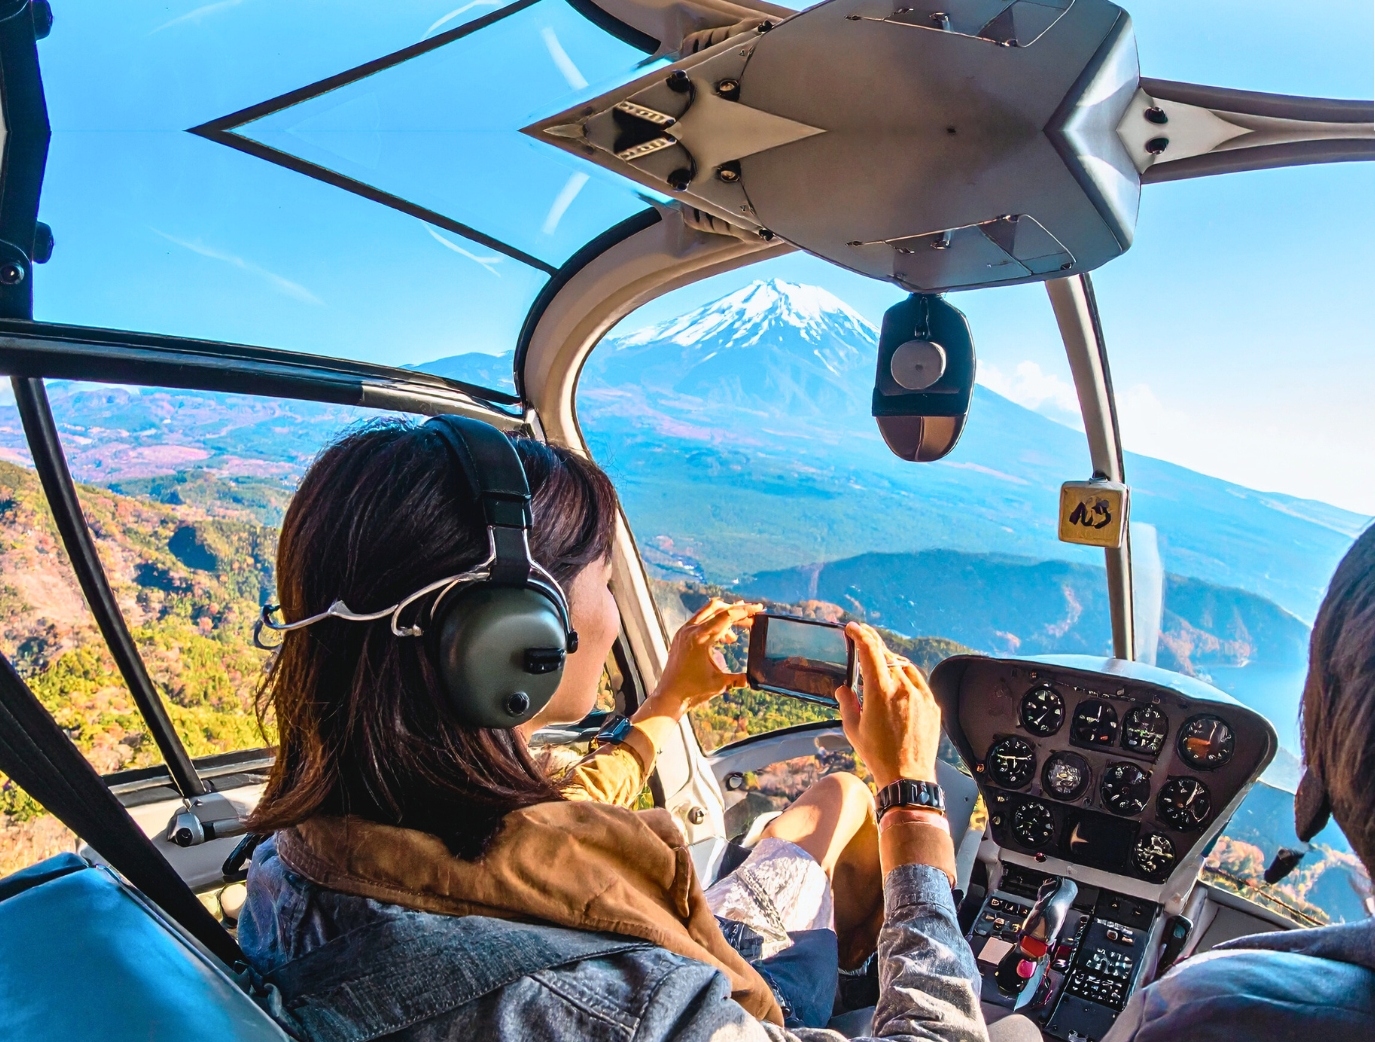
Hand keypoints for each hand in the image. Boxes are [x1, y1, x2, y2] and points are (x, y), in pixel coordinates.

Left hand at [646, 598, 760, 716]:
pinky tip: (724, 639)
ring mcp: (684, 631)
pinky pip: (700, 620)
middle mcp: (690, 630)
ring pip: (707, 611)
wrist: (669, 696)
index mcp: (700, 639)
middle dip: (737, 611)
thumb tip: (754, 679)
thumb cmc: (693, 690)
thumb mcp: (720, 684)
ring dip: (725, 617)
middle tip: (752, 619)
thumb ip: (739, 679)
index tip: (758, 607)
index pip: (727, 616)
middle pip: (718, 608)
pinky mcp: (681, 635)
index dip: (745, 610)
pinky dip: (714, 624)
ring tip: (736, 638)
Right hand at [835, 622, 941, 788]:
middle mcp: (903, 689)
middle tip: (863, 635)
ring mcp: (921, 696)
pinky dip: (906, 676)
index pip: (870, 651)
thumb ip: (847, 703)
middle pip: (887, 655)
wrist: (908, 777)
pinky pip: (918, 681)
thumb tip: (844, 689)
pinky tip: (899, 680)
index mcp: (880, 692)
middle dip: (873, 643)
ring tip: (879, 660)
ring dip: (890, 660)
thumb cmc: (878, 755)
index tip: (852, 628)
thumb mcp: (853, 729)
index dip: (860, 635)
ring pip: (904, 667)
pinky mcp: (932, 706)